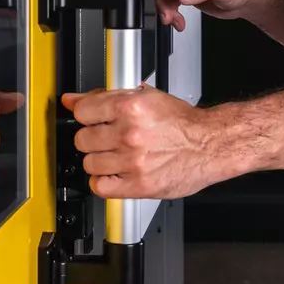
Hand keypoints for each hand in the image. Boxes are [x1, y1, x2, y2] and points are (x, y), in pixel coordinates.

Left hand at [62, 86, 224, 199]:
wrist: (210, 145)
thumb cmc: (182, 123)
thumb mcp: (146, 98)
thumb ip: (106, 97)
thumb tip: (73, 99)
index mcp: (130, 107)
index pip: (82, 112)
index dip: (87, 116)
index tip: (92, 120)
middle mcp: (130, 134)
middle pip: (83, 139)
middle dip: (93, 138)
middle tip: (108, 138)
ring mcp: (133, 161)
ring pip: (90, 163)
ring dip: (99, 160)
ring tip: (116, 155)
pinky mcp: (139, 185)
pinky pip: (101, 187)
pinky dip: (103, 181)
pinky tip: (115, 173)